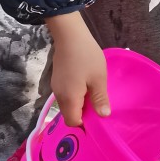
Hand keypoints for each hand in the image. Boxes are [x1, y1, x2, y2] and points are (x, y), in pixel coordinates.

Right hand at [46, 12, 109, 126]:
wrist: (69, 35)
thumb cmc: (86, 57)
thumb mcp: (98, 78)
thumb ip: (100, 99)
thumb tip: (103, 116)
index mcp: (69, 99)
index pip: (73, 122)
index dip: (85, 125)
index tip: (98, 119)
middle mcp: (59, 96)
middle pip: (69, 114)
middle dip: (83, 114)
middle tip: (99, 106)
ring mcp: (56, 87)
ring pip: (67, 104)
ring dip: (80, 104)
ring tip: (94, 94)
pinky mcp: (57, 79)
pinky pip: (66, 94)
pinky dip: (75, 95)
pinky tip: (86, 85)